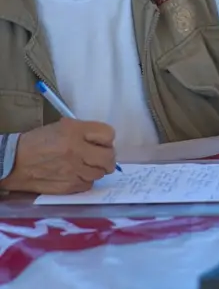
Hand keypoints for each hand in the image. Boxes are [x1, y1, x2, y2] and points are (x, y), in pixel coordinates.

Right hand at [1, 118, 116, 194]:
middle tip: (102, 157)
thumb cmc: (40, 141)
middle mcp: (76, 151)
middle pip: (109, 157)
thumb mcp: (64, 126)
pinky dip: (85, 180)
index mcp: (76, 131)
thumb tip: (105, 142)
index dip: (108, 139)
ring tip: (86, 166)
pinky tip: (76, 175)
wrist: (15, 162)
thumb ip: (86, 131)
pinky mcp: (66, 187)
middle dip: (108, 157)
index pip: (109, 134)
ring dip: (97, 170)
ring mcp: (72, 171)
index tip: (103, 142)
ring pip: (100, 173)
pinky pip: (87, 185)